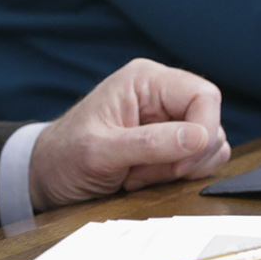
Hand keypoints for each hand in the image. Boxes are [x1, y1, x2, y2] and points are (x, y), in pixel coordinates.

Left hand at [29, 58, 230, 208]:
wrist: (49, 175)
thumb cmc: (65, 156)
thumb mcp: (99, 151)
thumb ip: (149, 144)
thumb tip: (199, 138)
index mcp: (146, 81)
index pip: (204, 95)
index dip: (203, 130)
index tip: (179, 163)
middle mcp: (162, 96)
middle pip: (211, 122)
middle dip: (186, 156)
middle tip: (143, 171)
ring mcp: (168, 120)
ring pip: (210, 146)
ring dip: (179, 169)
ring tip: (137, 174)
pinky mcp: (171, 145)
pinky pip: (199, 162)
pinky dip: (177, 177)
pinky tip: (144, 178)